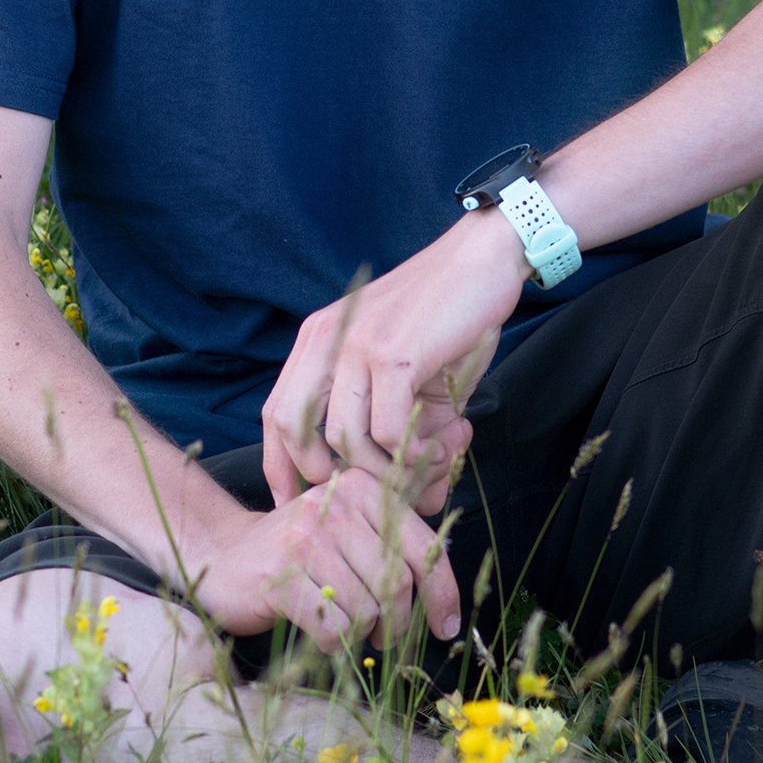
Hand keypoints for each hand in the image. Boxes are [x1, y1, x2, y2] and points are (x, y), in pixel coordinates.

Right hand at [181, 466, 461, 653]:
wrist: (222, 556)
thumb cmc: (301, 554)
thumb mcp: (351, 534)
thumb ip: (394, 550)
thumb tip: (445, 601)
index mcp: (364, 489)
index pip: (424, 547)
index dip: (442, 593)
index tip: (446, 627)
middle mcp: (339, 504)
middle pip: (398, 583)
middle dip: (398, 623)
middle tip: (385, 638)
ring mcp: (307, 538)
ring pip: (367, 609)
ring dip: (363, 634)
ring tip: (348, 630)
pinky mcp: (281, 575)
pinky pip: (333, 627)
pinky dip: (334, 643)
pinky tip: (321, 635)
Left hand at [262, 212, 529, 514]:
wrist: (485, 260)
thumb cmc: (450, 318)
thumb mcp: (414, 379)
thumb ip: (407, 433)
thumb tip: (423, 499)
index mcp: (318, 340)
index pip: (276, 412)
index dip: (280, 464)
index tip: (296, 503)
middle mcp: (325, 339)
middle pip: (291, 426)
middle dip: (319, 475)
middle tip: (361, 498)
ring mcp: (356, 345)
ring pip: (344, 437)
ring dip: (382, 470)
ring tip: (423, 469)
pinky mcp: (394, 354)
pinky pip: (387, 428)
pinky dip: (410, 453)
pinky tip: (438, 448)